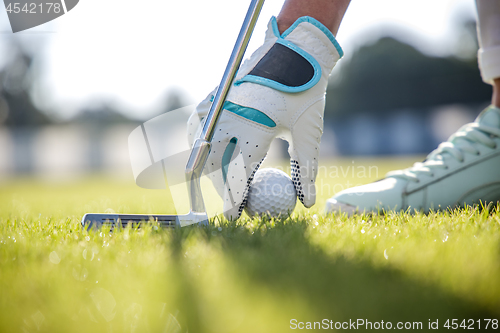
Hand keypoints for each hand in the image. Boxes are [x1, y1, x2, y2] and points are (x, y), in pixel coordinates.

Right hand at [188, 16, 342, 219]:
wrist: (294, 49)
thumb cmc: (306, 91)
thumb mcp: (309, 132)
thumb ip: (305, 169)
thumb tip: (306, 202)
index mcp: (254, 127)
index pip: (237, 174)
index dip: (233, 200)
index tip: (234, 217)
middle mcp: (229, 116)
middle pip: (212, 165)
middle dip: (217, 188)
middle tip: (228, 202)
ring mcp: (217, 104)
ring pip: (199, 147)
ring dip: (205, 167)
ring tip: (217, 182)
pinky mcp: (213, 95)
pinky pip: (196, 127)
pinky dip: (198, 143)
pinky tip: (207, 153)